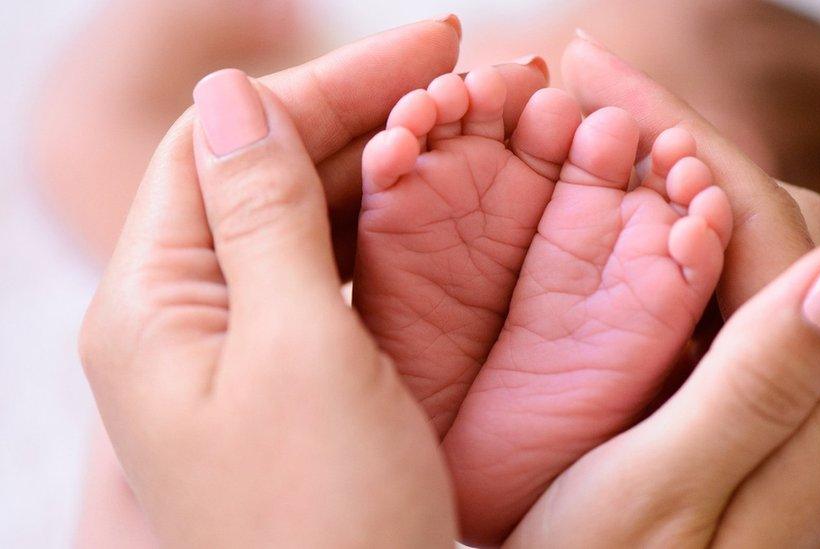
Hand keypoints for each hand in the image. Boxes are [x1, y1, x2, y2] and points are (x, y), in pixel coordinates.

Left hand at [78, 18, 547, 546]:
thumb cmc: (328, 522)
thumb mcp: (299, 353)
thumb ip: (261, 217)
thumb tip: (228, 95)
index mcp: (152, 307)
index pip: (221, 143)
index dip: (323, 84)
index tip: (428, 46)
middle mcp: (180, 321)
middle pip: (261, 174)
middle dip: (359, 113)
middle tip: (461, 72)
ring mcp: (234, 352)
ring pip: (297, 221)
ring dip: (373, 165)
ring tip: (458, 124)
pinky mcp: (285, 380)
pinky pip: (323, 277)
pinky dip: (376, 231)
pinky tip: (429, 204)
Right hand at [503, 32, 819, 546]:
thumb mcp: (664, 497)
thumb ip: (763, 385)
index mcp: (818, 416)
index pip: (766, 225)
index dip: (682, 134)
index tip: (593, 66)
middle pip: (768, 225)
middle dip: (676, 143)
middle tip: (581, 96)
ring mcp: (782, 403)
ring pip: (742, 254)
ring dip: (668, 185)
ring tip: (587, 139)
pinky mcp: (740, 410)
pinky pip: (716, 299)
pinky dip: (662, 244)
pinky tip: (606, 223)